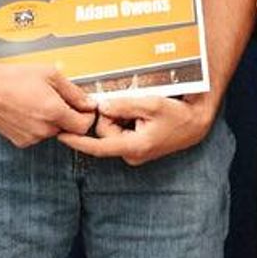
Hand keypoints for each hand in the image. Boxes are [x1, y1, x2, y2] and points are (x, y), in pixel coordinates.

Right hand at [0, 62, 95, 148]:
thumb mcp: (50, 75)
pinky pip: (38, 136)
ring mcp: (31, 137)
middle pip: (68, 129)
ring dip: (52, 121)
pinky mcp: (20, 141)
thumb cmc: (14, 77)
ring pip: (52, 132)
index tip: (85, 109)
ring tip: (38, 102)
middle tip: (58, 100)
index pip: (83, 126)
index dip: (87, 117)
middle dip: (69, 116)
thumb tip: (89, 103)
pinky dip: (38, 126)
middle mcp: (43, 129)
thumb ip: (74, 92)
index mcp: (53, 112)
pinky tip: (28, 111)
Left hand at [60, 91, 213, 164]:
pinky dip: (127, 119)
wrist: (195, 123)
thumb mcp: (151, 104)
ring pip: (113, 130)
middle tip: (134, 104)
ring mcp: (134, 151)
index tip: (61, 136)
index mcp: (133, 146)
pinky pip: (122, 130)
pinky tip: (143, 115)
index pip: (98, 146)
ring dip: (122, 116)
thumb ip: (123, 105)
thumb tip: (101, 107)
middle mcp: (131, 153)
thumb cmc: (178, 114)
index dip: (77, 141)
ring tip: (143, 110)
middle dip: (113, 115)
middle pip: (105, 131)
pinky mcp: (137, 147)